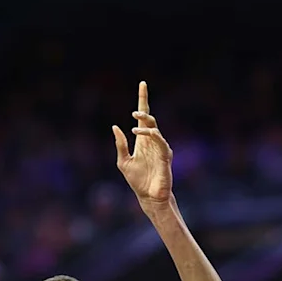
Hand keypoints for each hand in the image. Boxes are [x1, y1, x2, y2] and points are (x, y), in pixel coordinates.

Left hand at [113, 81, 173, 206]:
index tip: (142, 84)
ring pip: (154, 128)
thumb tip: (115, 127)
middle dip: (144, 111)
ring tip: (135, 123)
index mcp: (142, 140)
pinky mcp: (166, 155)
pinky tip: (143, 134)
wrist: (148, 196)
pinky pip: (160, 141)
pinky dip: (152, 135)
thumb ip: (120, 145)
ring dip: (145, 124)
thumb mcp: (123, 161)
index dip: (143, 100)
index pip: (143, 116)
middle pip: (150, 119)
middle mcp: (152, 141)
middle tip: (135, 111)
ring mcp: (160, 147)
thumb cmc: (137, 180)